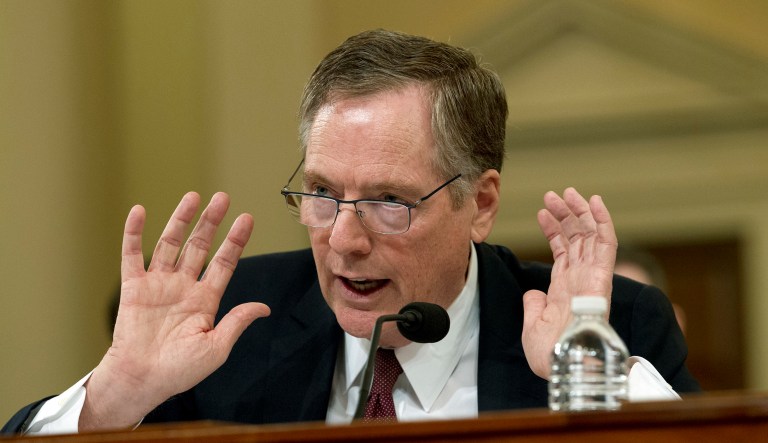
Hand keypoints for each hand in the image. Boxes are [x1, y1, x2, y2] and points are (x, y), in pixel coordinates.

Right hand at [80, 192, 270, 430]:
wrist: (142, 381)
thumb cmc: (179, 371)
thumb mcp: (216, 347)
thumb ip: (237, 322)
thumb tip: (264, 307)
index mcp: (205, 300)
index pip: (224, 263)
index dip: (235, 241)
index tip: (246, 219)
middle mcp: (183, 286)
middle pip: (200, 246)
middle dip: (211, 222)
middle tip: (222, 197)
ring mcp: (158, 284)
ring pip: (170, 244)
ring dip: (180, 220)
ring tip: (193, 197)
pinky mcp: (133, 288)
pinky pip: (132, 256)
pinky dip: (134, 233)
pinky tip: (139, 211)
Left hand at [521, 188, 616, 378]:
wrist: (564, 364)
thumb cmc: (551, 354)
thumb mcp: (532, 326)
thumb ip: (534, 306)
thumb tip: (533, 293)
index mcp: (565, 290)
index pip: (562, 252)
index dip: (554, 230)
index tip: (542, 212)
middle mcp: (580, 280)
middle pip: (576, 239)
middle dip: (566, 215)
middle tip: (554, 195)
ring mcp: (592, 276)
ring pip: (589, 235)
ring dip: (580, 211)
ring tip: (567, 192)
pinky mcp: (602, 276)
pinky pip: (605, 243)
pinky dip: (602, 220)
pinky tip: (594, 201)